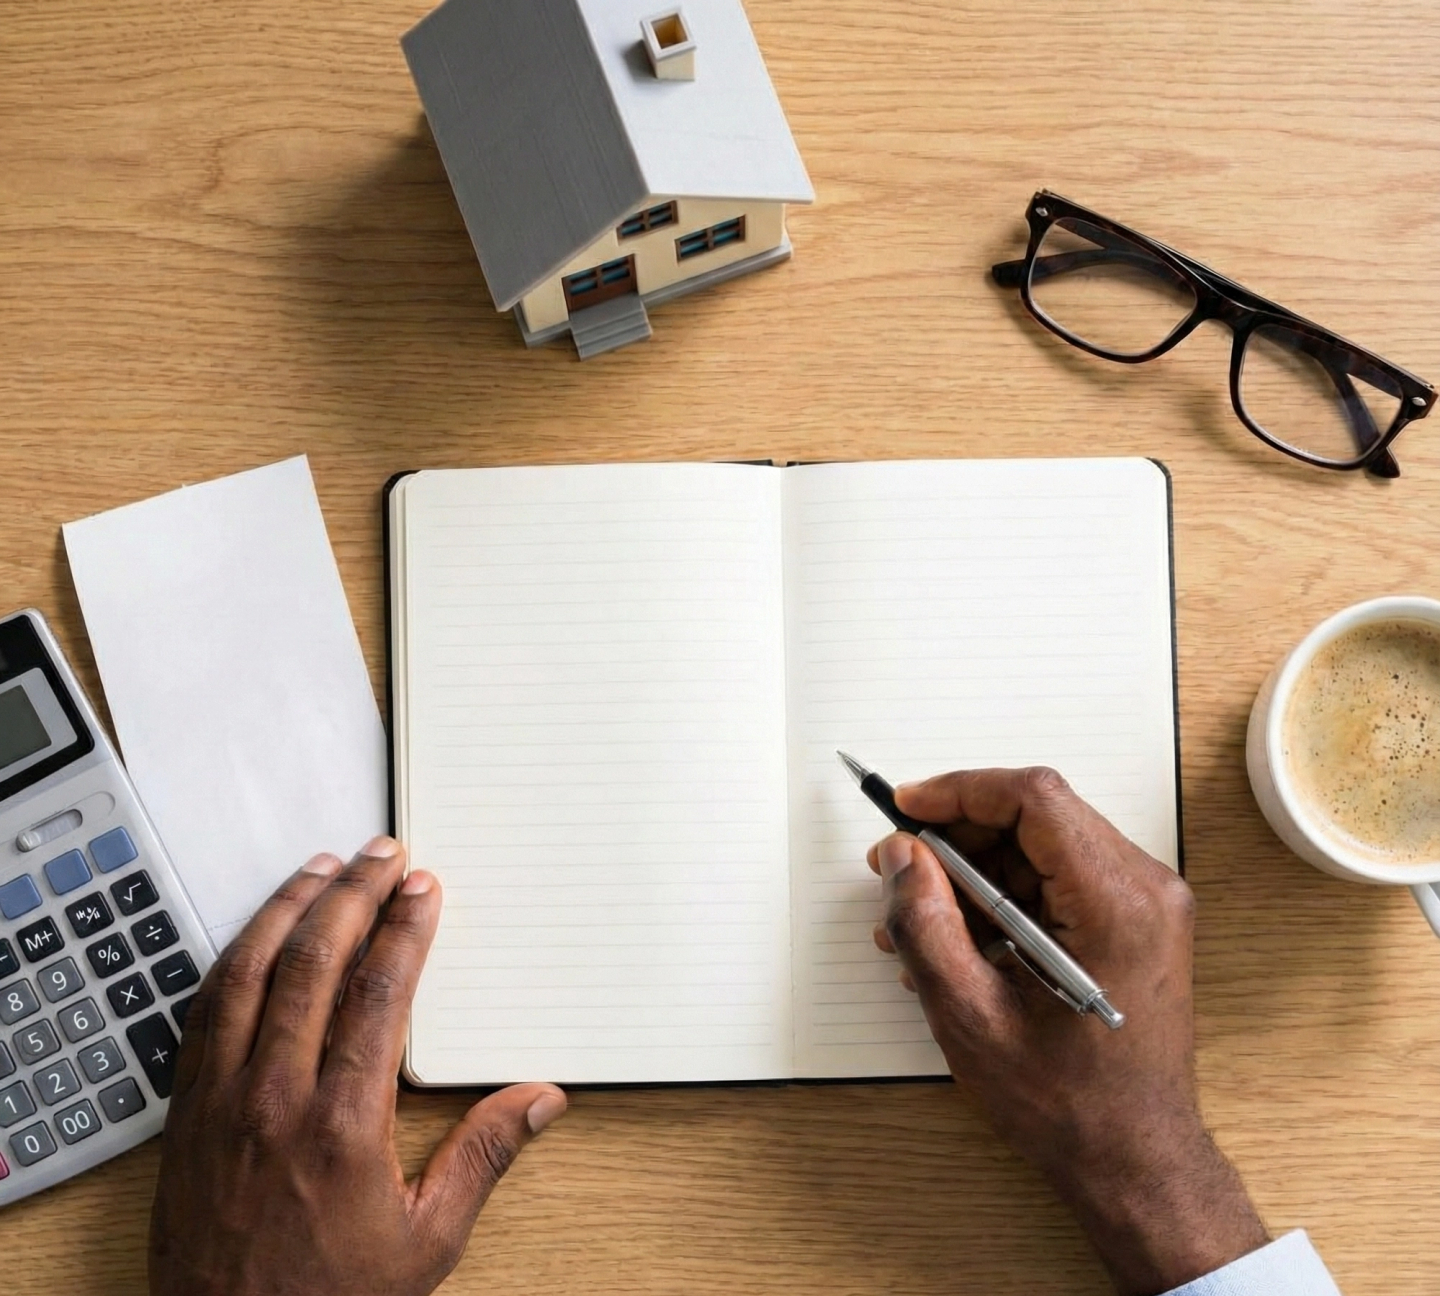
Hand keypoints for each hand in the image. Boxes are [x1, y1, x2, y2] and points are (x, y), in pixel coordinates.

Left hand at [149, 838, 566, 1295]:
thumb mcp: (426, 1240)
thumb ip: (483, 1157)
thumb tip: (540, 1101)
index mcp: (343, 1124)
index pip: (377, 993)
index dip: (403, 929)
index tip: (422, 890)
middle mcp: (274, 1098)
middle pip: (313, 963)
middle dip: (353, 896)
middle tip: (381, 855)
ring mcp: (221, 1100)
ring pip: (249, 974)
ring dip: (287, 910)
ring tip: (322, 869)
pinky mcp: (187, 1111)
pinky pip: (205, 1011)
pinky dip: (235, 958)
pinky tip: (257, 934)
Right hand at [869, 768, 1266, 1295]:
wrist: (1136, 1161)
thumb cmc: (1072, 1106)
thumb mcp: (972, 1017)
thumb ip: (926, 925)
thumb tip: (901, 857)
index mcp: (1117, 904)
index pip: (1034, 799)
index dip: (960, 791)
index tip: (905, 807)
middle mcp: (1144, 890)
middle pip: (1035, 817)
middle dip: (957, 835)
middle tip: (898, 867)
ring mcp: (1144, 905)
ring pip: (1039, 846)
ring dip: (972, 871)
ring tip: (917, 919)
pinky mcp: (1131, 922)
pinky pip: (1055, 879)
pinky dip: (1001, 897)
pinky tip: (956, 939)